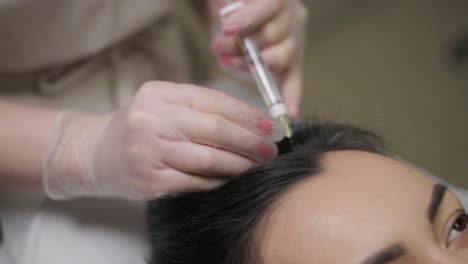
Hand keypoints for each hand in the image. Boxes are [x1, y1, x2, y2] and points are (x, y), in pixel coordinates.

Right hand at [43, 82, 283, 199]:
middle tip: (269, 150)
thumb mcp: (163, 105)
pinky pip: (195, 182)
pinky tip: (231, 178)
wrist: (96, 153)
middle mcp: (150, 120)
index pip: (213, 101)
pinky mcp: (149, 181)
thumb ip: (199, 109)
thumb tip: (250, 123)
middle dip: (248, 141)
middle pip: (214, 129)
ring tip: (256, 166)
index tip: (268, 125)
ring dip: (238, 164)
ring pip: (207, 159)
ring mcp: (147, 152)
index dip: (246, 114)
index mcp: (158, 94)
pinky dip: (218, 181)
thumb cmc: (139, 127)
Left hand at [210, 0, 307, 118]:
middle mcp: (293, 17)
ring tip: (228, 62)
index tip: (229, 29)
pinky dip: (291, 97)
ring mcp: (295, 41)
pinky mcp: (292, 63)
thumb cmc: (232, 3)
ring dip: (252, 65)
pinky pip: (293, 80)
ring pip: (283, 57)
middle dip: (244, 45)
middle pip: (275, 35)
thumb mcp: (228, 2)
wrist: (238, 8)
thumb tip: (229, 34)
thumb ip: (231, 14)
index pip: (269, 7)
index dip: (249, 19)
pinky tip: (291, 113)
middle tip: (220, 47)